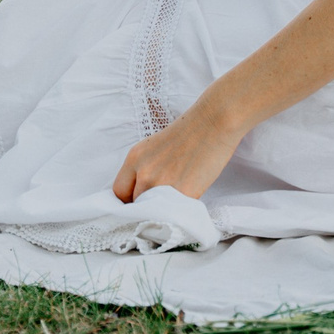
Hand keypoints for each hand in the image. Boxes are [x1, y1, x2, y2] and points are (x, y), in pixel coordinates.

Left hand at [111, 102, 244, 202]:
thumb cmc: (190, 131)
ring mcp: (162, 185)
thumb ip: (143, 169)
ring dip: (163, 211)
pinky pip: (176, 212)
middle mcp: (144, 173)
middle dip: (146, 205)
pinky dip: (181, 210)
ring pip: (153, 212)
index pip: (119, 192)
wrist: (215, 121)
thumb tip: (142, 194)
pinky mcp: (183, 193)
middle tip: (161, 201)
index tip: (139, 201)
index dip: (129, 199)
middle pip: (135, 204)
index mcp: (134, 158)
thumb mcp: (154, 147)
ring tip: (176, 200)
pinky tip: (189, 198)